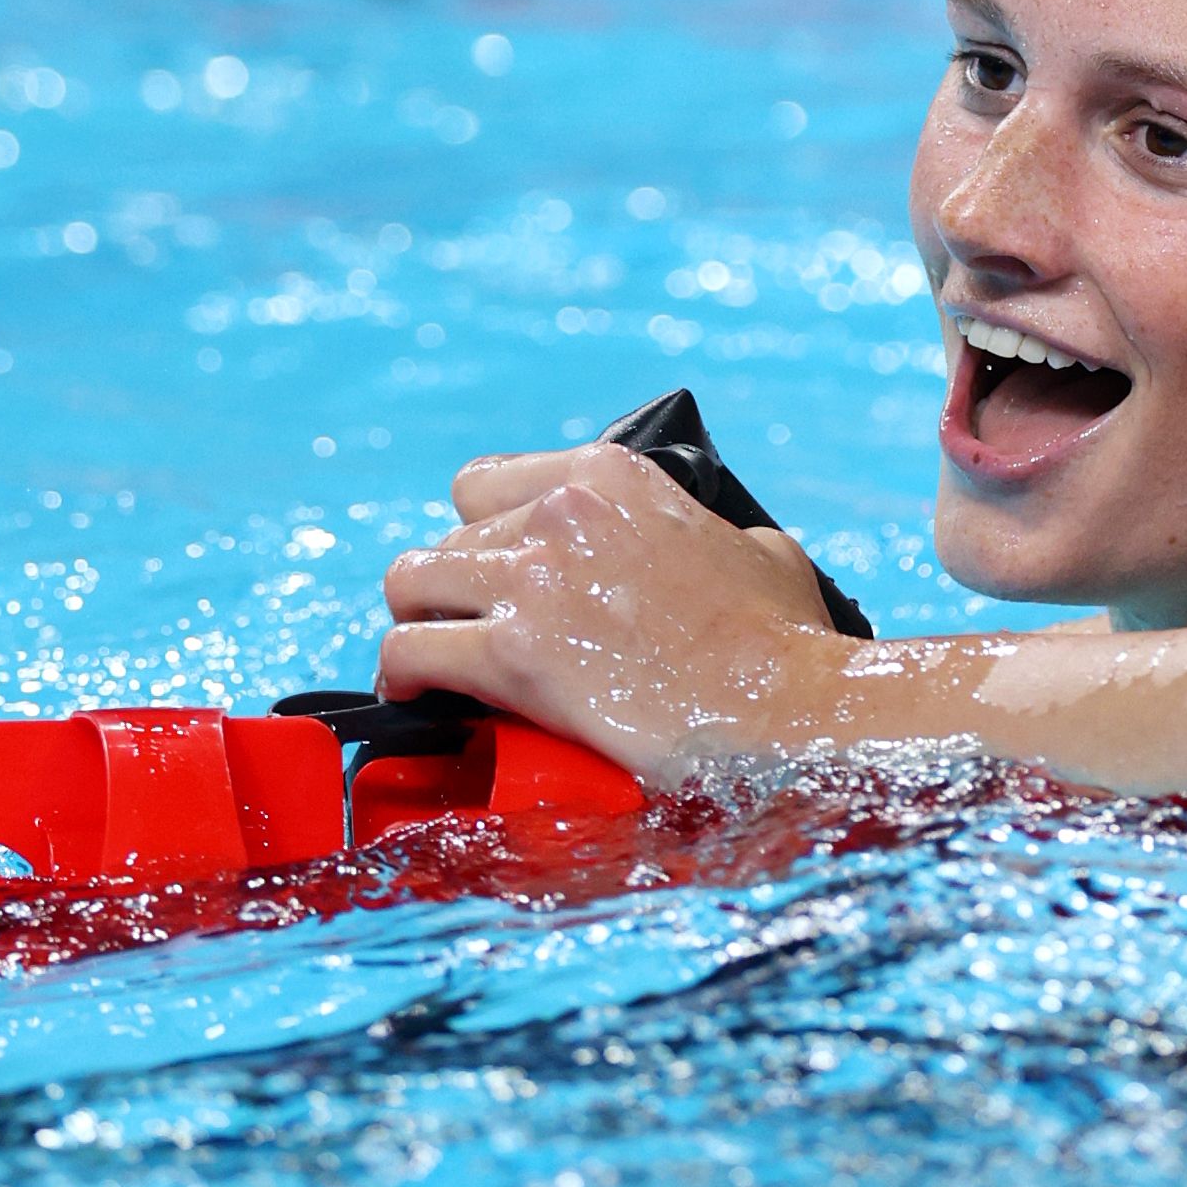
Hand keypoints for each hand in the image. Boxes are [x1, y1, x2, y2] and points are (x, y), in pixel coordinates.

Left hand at [376, 442, 841, 777]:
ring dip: (421, 624)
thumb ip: (713, 534)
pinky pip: (407, 652)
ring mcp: (531, 580)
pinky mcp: (511, 654)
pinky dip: (403, 677)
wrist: (782, 710)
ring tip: (437, 663)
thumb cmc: (783, 642)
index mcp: (612, 476)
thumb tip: (717, 552)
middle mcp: (559, 512)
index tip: (495, 572)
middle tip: (475, 634)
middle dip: (456, 590)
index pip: (486, 482)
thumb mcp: (761, 551)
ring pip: (409, 584)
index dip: (484, 532)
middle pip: (448, 538)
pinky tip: (417, 696)